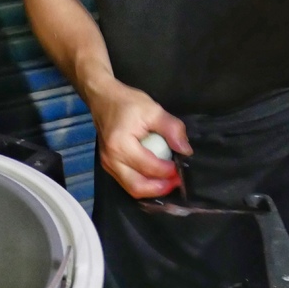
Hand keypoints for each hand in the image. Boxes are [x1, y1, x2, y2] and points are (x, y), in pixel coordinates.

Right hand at [88, 79, 191, 197]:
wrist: (103, 98)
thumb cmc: (126, 103)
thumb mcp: (153, 110)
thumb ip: (172, 129)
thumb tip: (186, 150)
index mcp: (121, 145)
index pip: (148, 167)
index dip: (167, 171)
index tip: (181, 167)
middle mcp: (111, 160)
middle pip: (137, 187)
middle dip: (160, 188)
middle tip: (177, 181)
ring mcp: (108, 165)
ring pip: (132, 189)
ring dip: (152, 189)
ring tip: (169, 181)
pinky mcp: (109, 166)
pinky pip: (127, 183)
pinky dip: (144, 184)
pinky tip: (156, 178)